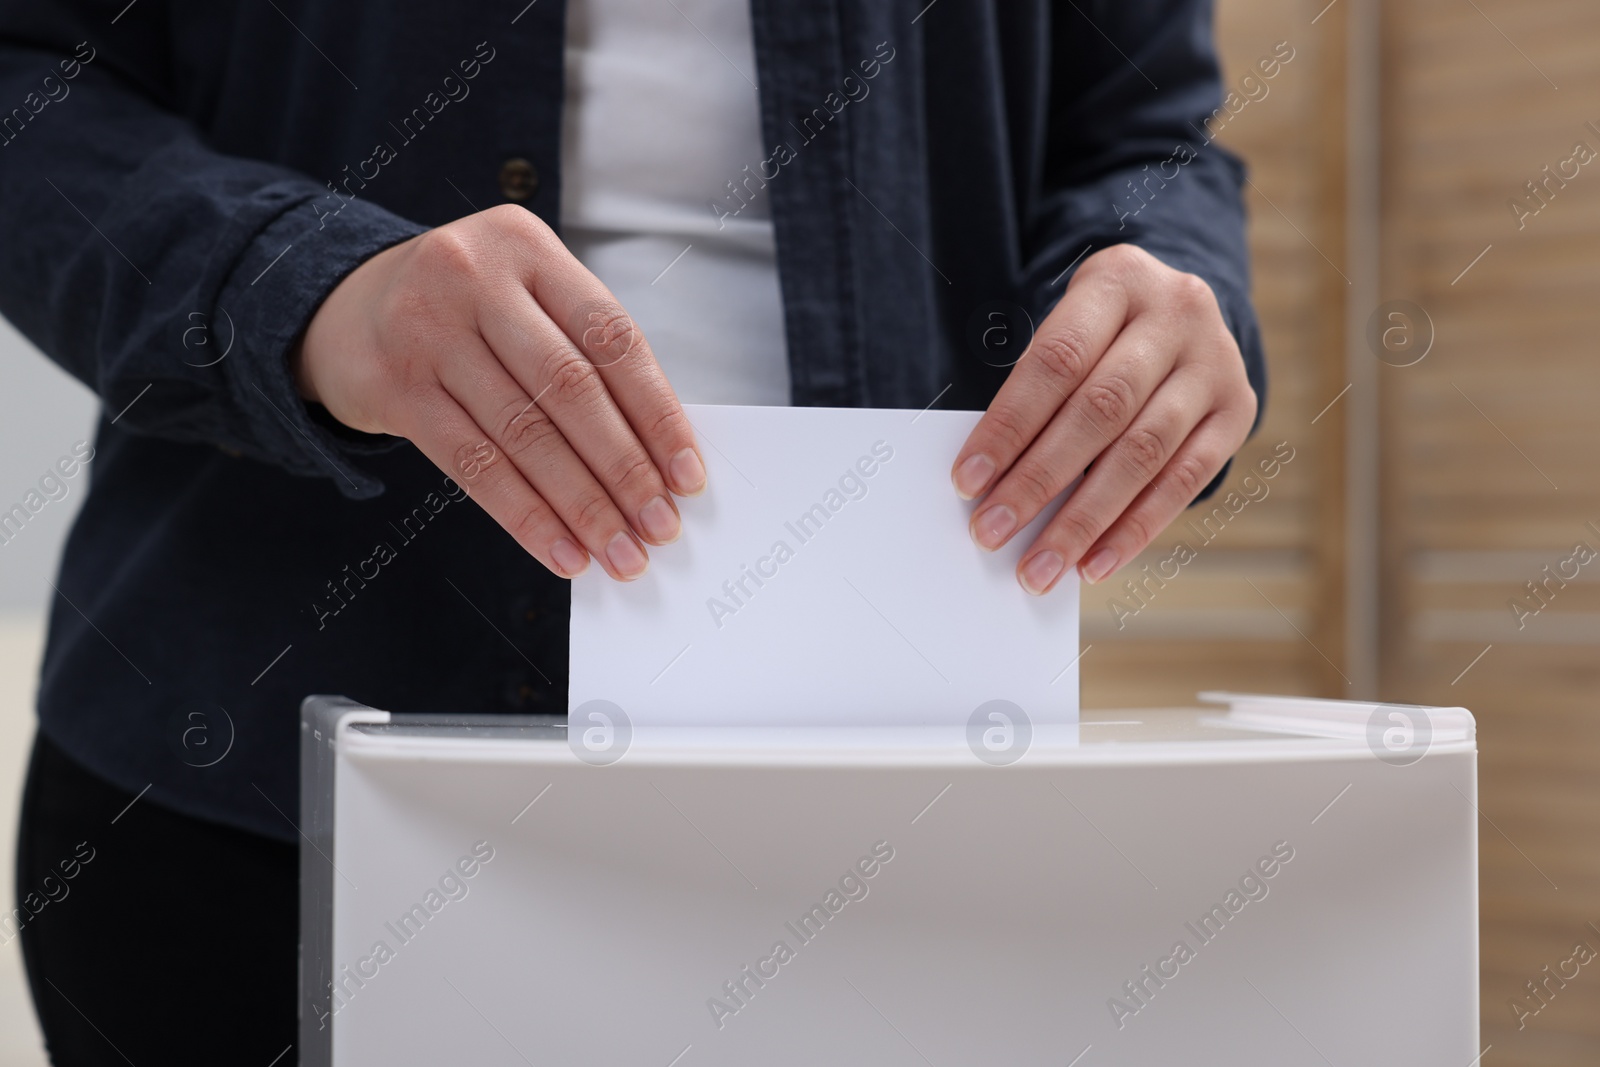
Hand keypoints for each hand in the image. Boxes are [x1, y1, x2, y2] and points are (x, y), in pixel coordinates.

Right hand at [293, 204, 705, 580]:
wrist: (342, 306)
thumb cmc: (465, 310)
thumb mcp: (523, 295)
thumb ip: (582, 353)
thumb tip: (658, 457)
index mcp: (527, 246)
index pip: (612, 338)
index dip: (657, 413)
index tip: (688, 476)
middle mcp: (474, 277)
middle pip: (570, 389)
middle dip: (625, 470)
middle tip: (660, 527)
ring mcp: (426, 330)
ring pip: (524, 435)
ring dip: (583, 506)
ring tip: (621, 553)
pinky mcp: (393, 387)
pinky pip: (474, 466)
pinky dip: (527, 517)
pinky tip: (562, 551)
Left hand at [951, 244, 1256, 594]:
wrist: (1180, 312)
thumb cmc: (1097, 334)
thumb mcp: (1068, 331)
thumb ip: (1037, 392)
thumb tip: (992, 484)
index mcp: (1119, 280)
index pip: (1055, 361)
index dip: (1009, 426)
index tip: (967, 481)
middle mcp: (1177, 313)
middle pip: (1100, 411)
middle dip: (1038, 481)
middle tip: (993, 531)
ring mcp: (1215, 361)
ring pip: (1143, 453)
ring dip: (1084, 520)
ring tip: (1040, 566)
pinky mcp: (1238, 408)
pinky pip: (1185, 480)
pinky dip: (1135, 529)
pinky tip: (1094, 563)